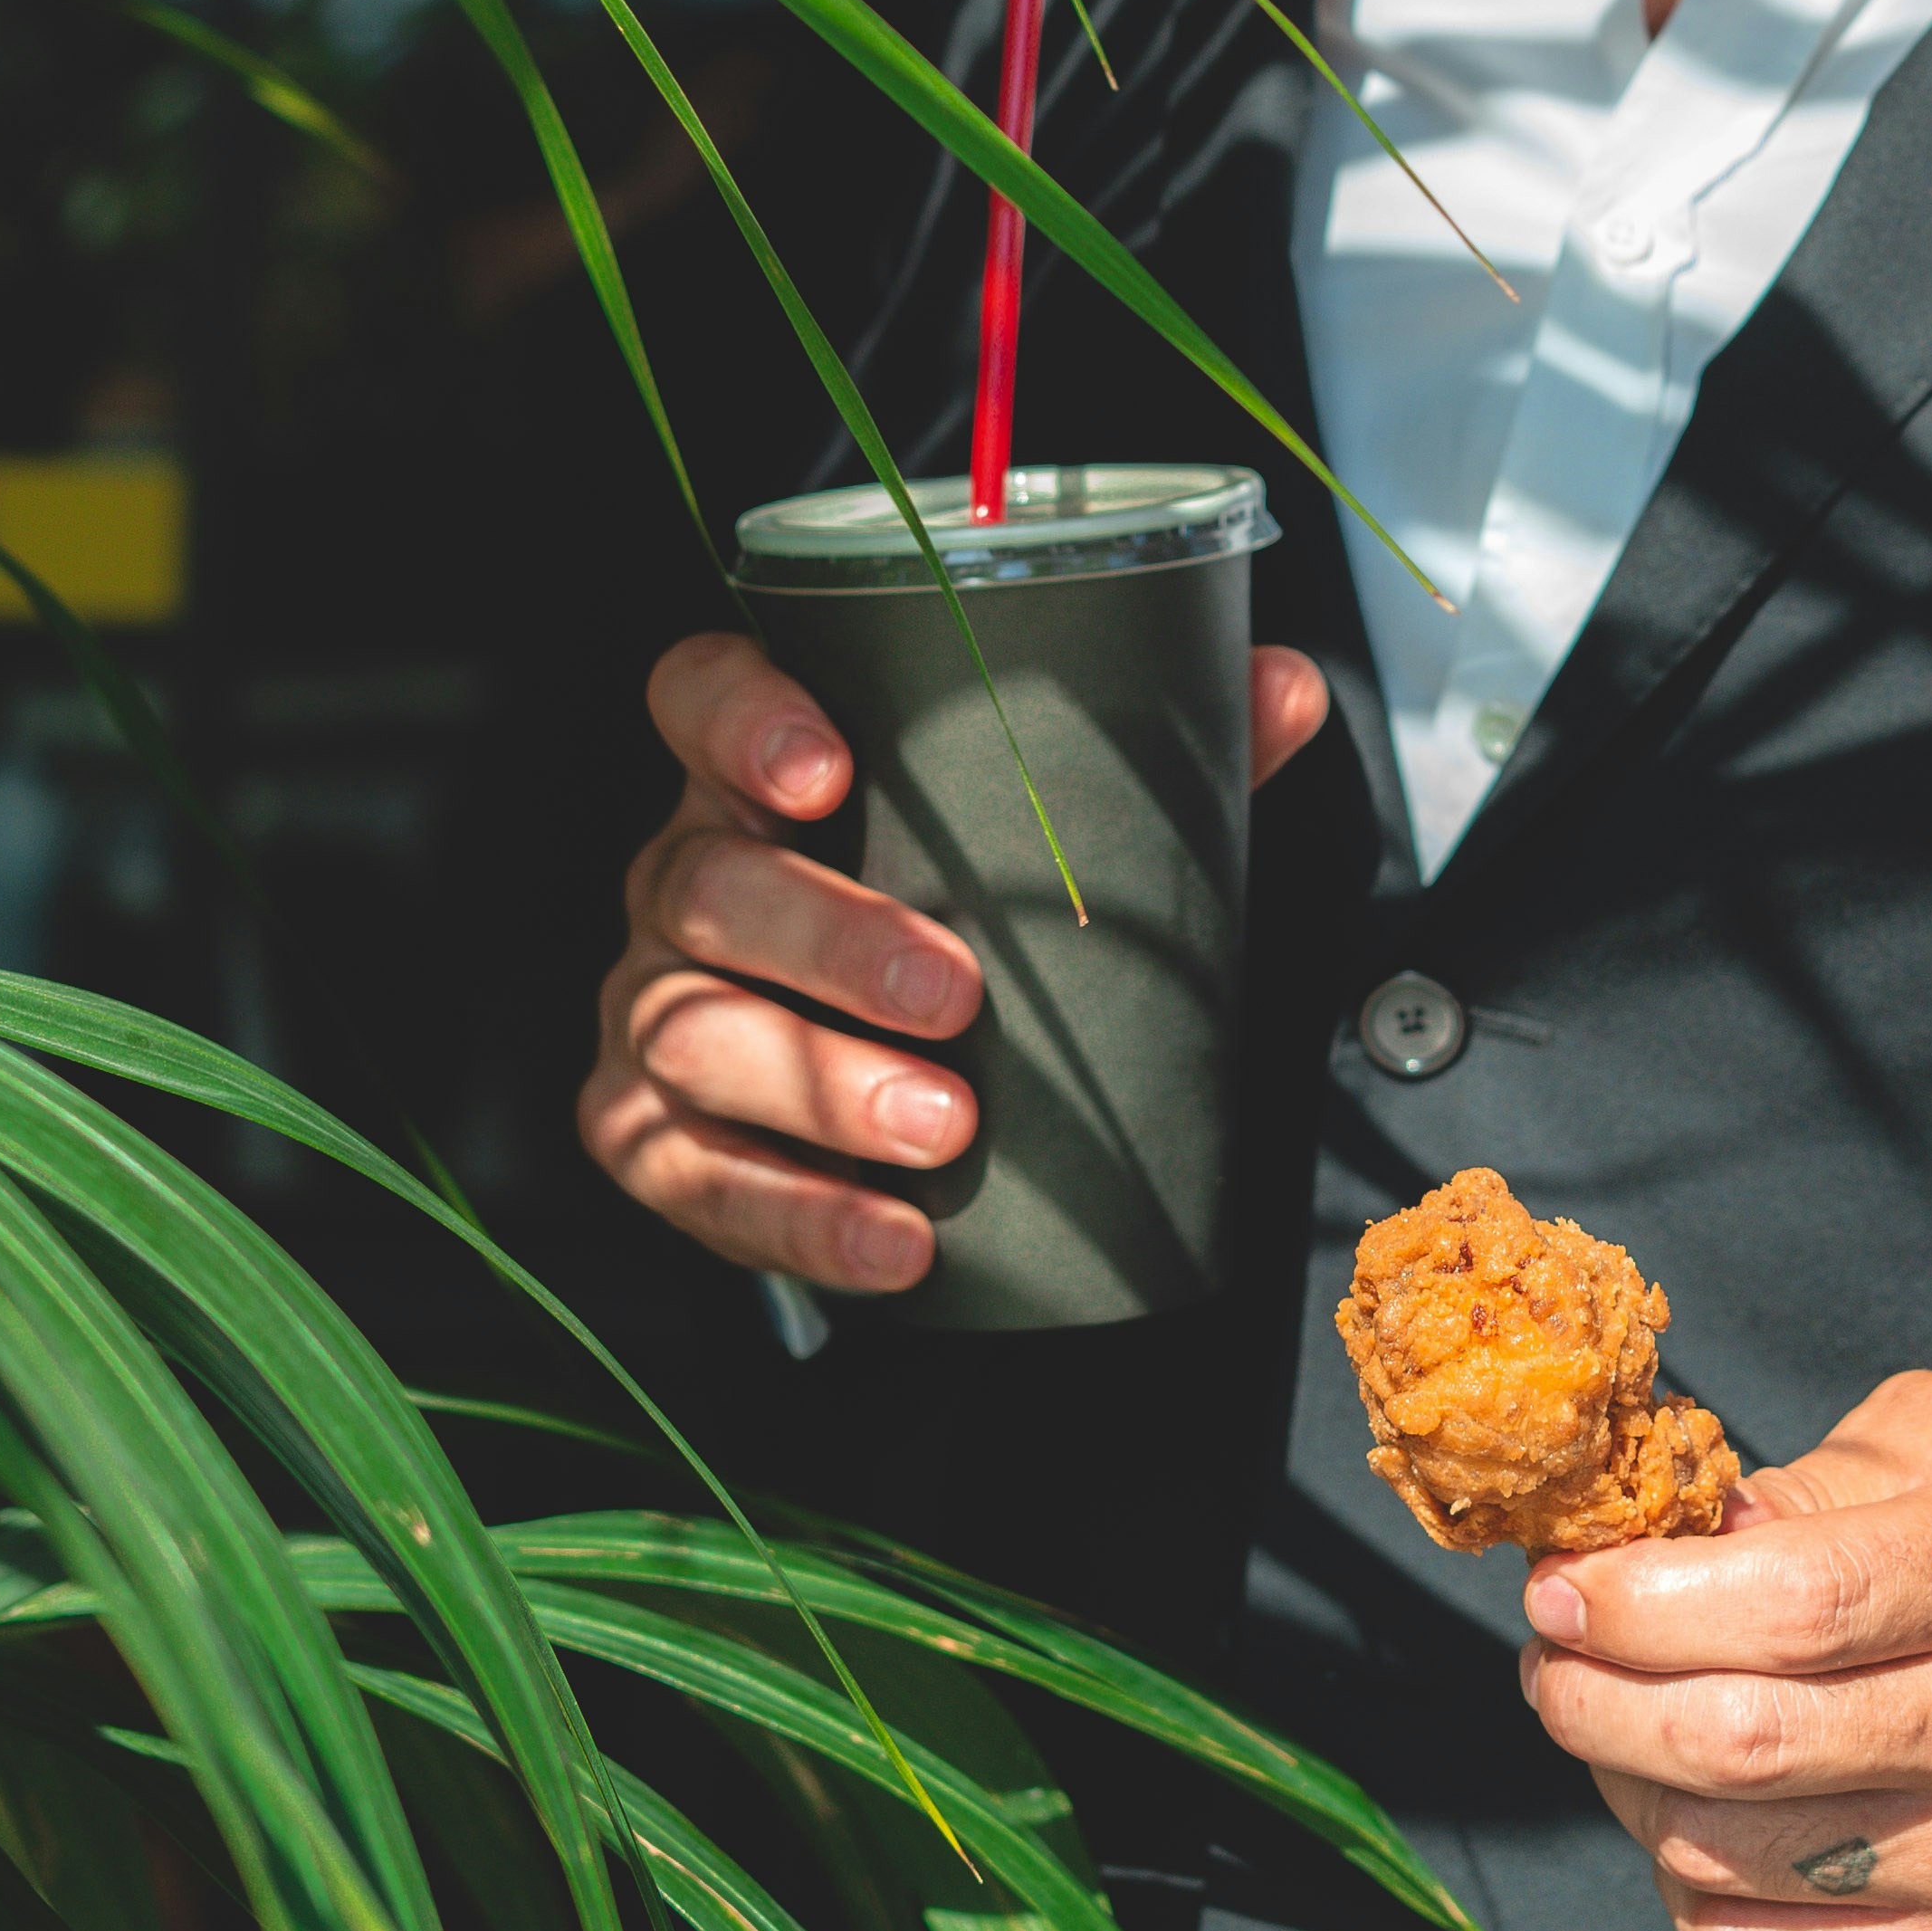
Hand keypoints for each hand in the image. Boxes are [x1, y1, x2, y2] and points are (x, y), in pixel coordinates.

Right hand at [578, 623, 1330, 1291]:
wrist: (883, 1066)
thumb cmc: (956, 914)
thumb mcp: (1042, 831)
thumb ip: (1157, 755)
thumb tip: (1284, 690)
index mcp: (756, 778)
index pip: (698, 695)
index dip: (740, 719)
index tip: (827, 765)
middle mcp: (683, 880)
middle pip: (710, 884)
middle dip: (832, 939)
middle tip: (952, 994)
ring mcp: (652, 1007)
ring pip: (692, 1033)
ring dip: (821, 1089)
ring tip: (941, 1127)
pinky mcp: (647, 1133)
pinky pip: (695, 1175)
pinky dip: (797, 1216)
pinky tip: (894, 1240)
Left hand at [1517, 1368, 1931, 1930]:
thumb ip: (1821, 1474)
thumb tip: (1666, 1536)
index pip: (1789, 1604)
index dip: (1639, 1603)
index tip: (1559, 1588)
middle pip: (1737, 1743)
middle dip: (1593, 1702)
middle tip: (1550, 1662)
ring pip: (1729, 1862)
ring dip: (1628, 1795)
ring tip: (1616, 1735)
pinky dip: (1691, 1894)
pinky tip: (1694, 1826)